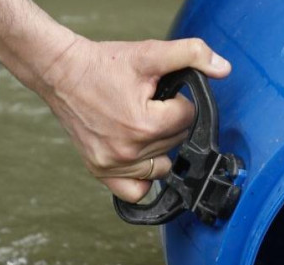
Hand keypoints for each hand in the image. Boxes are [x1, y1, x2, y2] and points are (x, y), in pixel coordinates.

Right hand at [35, 37, 231, 201]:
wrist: (59, 72)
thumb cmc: (101, 65)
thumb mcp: (149, 53)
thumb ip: (191, 54)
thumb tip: (223, 68)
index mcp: (145, 124)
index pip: (188, 119)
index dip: (179, 103)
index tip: (160, 93)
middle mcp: (129, 150)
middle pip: (176, 144)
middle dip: (169, 123)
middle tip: (147, 105)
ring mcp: (113, 164)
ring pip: (162, 167)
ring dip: (159, 148)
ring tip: (141, 125)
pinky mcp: (100, 170)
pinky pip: (135, 192)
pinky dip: (143, 179)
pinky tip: (141, 159)